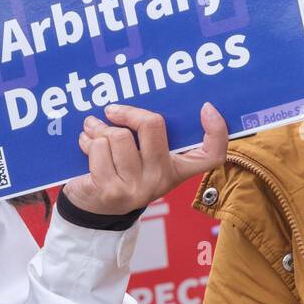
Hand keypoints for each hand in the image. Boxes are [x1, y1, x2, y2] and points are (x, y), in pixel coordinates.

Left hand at [62, 102, 228, 215]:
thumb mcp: (143, 155)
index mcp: (177, 169)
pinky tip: (86, 145)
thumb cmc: (120, 171)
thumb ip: (149, 134)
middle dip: (126, 113)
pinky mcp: (111, 191)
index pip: (211, 155)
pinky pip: (98, 148)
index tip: (207, 108)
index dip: (217, 131)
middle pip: (151, 125)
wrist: (94, 207)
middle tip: (111, 110)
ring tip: (93, 130)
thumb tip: (142, 97)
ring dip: (99, 128)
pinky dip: (87, 142)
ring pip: (117, 136)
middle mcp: (161, 180)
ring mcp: (138, 188)